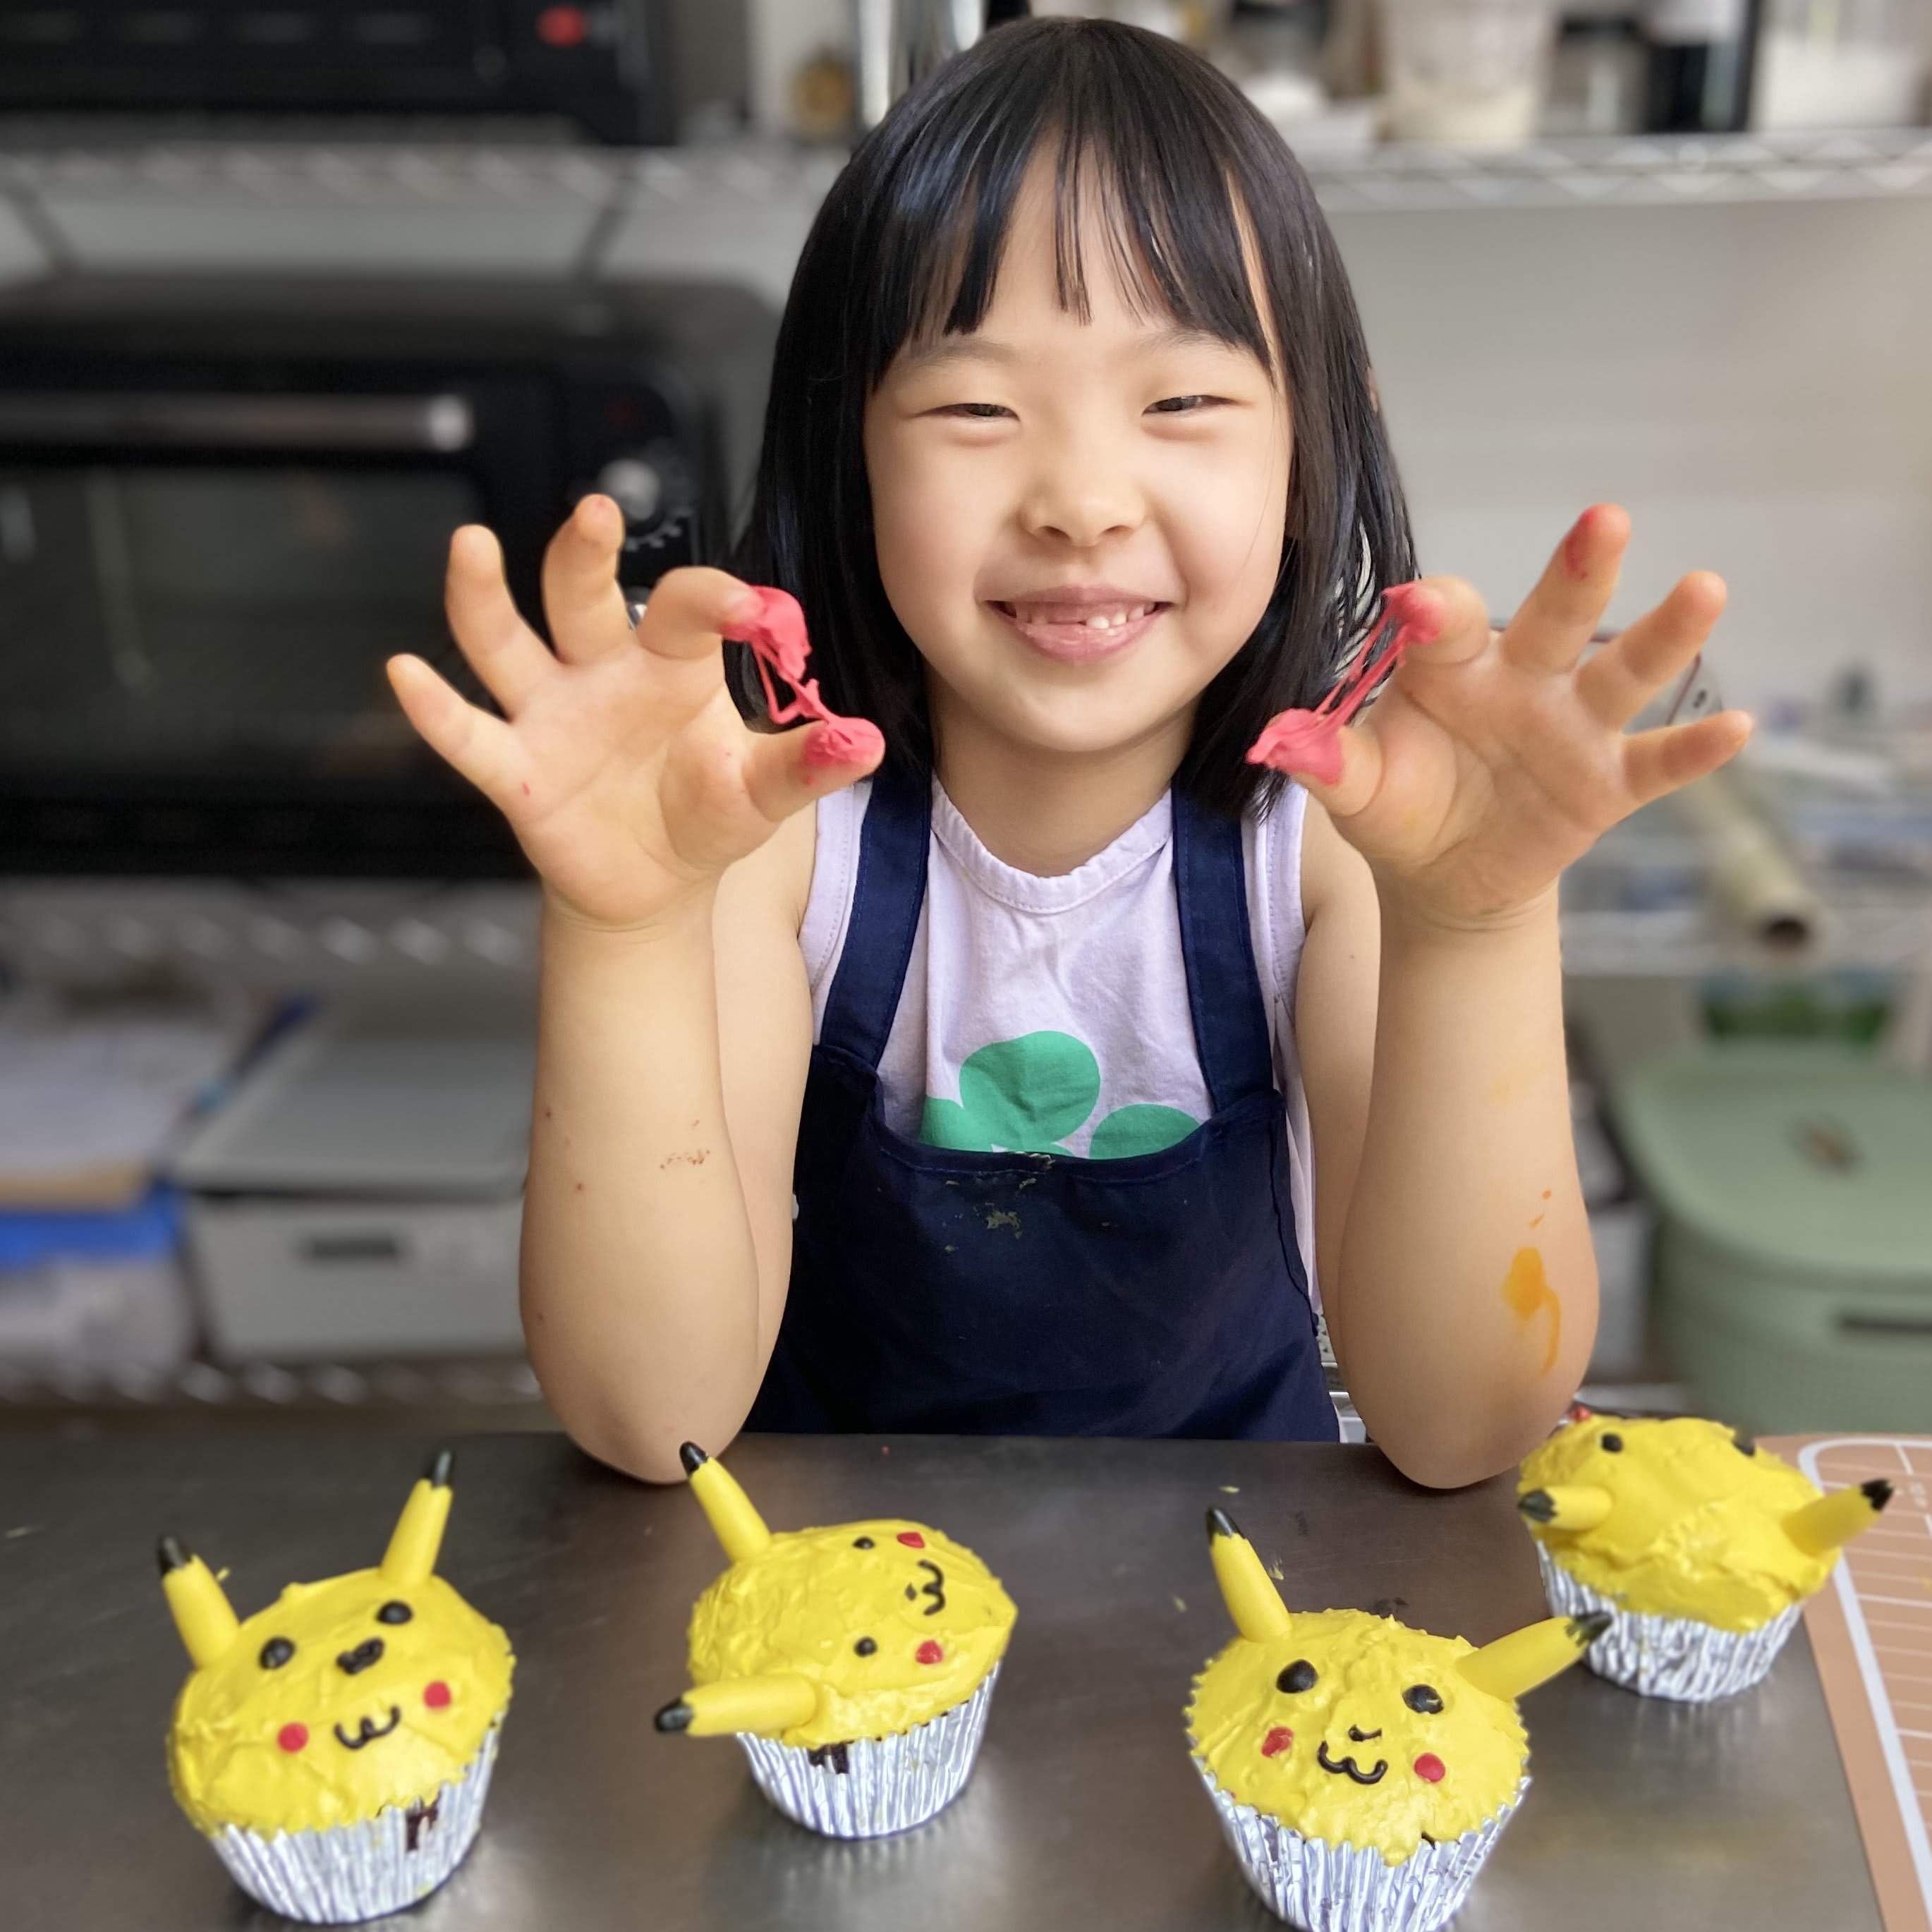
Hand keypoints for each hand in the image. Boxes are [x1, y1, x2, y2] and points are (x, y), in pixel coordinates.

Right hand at [386, 496, 882, 932]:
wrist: (655, 883)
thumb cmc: (707, 814)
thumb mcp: (763, 793)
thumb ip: (806, 765)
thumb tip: (866, 742)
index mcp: (669, 664)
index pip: (684, 608)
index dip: (714, 599)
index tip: (753, 606)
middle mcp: (600, 671)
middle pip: (580, 596)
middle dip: (582, 553)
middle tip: (594, 511)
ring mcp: (550, 715)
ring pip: (507, 641)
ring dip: (484, 596)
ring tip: (471, 546)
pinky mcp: (513, 768)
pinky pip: (469, 733)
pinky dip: (436, 708)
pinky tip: (404, 672)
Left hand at [1279, 505, 1750, 928]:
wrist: (1444, 875)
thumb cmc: (1399, 806)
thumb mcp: (1357, 789)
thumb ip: (1325, 760)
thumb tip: (1276, 740)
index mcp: (1452, 667)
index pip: (1450, 623)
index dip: (1438, 610)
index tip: (1421, 605)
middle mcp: (1523, 679)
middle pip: (1555, 617)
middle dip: (1578, 570)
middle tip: (1606, 518)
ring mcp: (1573, 726)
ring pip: (1623, 671)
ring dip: (1664, 633)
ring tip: (1705, 587)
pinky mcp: (1609, 782)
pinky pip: (1657, 762)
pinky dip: (1696, 749)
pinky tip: (1738, 726)